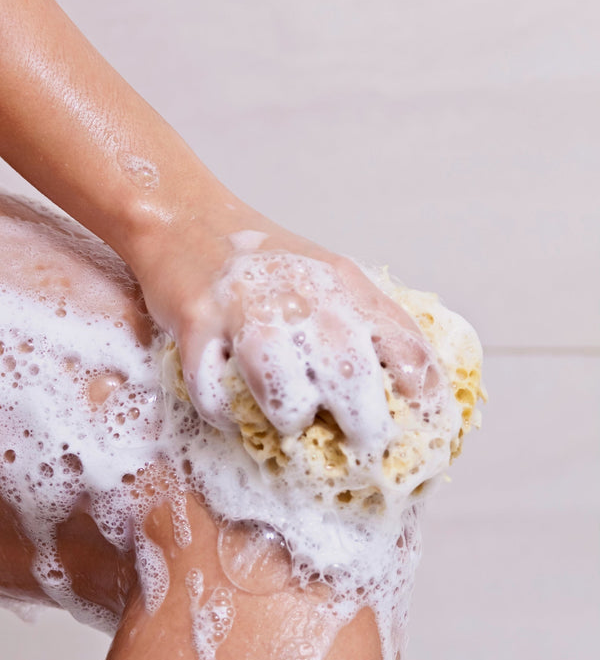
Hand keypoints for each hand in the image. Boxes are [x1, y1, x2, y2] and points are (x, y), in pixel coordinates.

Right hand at [138, 206, 441, 457]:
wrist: (184, 216)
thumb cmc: (262, 262)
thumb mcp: (326, 277)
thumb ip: (358, 323)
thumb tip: (392, 392)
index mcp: (344, 285)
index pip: (405, 346)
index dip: (422, 395)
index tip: (426, 426)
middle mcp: (303, 295)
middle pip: (351, 376)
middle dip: (363, 423)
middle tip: (360, 443)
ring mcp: (248, 309)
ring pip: (284, 389)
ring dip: (291, 416)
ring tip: (290, 419)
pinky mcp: (197, 323)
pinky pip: (214, 391)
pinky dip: (225, 412)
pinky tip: (232, 411)